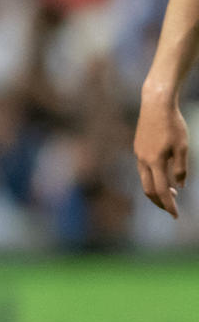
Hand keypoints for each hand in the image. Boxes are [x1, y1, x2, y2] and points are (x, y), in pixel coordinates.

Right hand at [134, 92, 187, 216]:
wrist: (156, 105)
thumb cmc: (173, 124)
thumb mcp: (183, 147)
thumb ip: (180, 168)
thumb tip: (178, 187)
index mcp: (155, 162)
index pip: (160, 191)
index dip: (169, 205)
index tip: (176, 216)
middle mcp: (143, 161)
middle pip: (148, 190)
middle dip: (160, 202)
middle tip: (172, 209)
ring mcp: (138, 155)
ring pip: (144, 180)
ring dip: (156, 189)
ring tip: (171, 192)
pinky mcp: (138, 149)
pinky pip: (144, 169)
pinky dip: (153, 178)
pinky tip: (163, 174)